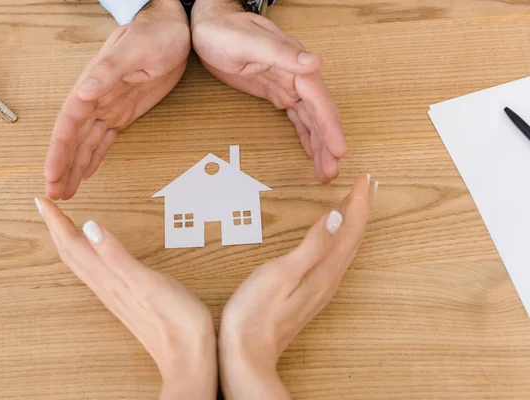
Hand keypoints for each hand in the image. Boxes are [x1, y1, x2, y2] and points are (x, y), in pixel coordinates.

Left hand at [34, 199, 217, 398]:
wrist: (187, 356)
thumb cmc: (175, 320)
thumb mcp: (146, 282)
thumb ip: (117, 255)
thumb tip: (89, 227)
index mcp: (108, 278)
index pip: (73, 245)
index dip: (56, 222)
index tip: (41, 201)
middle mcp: (106, 286)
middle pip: (71, 254)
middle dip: (57, 229)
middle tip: (46, 208)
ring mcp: (115, 294)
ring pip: (81, 265)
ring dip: (68, 242)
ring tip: (62, 226)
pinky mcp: (127, 299)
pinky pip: (95, 273)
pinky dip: (86, 256)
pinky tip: (94, 256)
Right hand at [45, 0, 189, 199]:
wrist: (173, 30)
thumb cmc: (154, 34)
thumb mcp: (134, 50)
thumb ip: (108, 71)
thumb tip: (85, 91)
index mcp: (92, 85)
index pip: (69, 123)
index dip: (58, 151)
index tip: (51, 174)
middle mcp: (95, 100)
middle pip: (73, 139)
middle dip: (62, 167)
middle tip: (54, 193)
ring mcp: (108, 108)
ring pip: (87, 144)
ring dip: (75, 168)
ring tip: (65, 191)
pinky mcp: (123, 113)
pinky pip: (104, 140)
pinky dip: (94, 158)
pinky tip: (86, 172)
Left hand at [191, 1, 345, 182]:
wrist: (208, 25)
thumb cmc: (224, 31)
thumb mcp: (249, 42)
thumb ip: (282, 53)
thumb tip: (315, 62)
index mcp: (295, 64)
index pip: (319, 100)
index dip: (330, 127)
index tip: (339, 149)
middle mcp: (296, 76)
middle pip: (319, 115)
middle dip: (327, 144)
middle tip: (331, 172)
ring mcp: (287, 85)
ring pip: (310, 120)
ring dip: (319, 145)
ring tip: (325, 171)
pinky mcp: (276, 92)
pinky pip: (296, 117)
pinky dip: (305, 135)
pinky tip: (311, 150)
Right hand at [218, 175, 376, 399]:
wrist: (247, 354)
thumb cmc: (255, 313)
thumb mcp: (280, 273)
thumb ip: (311, 246)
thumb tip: (336, 217)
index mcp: (323, 270)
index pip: (349, 229)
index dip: (358, 203)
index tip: (365, 179)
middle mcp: (328, 279)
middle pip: (353, 238)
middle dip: (361, 209)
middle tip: (367, 186)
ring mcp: (320, 288)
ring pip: (346, 249)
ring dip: (353, 223)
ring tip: (356, 205)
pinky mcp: (310, 293)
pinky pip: (335, 258)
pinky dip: (341, 239)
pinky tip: (335, 237)